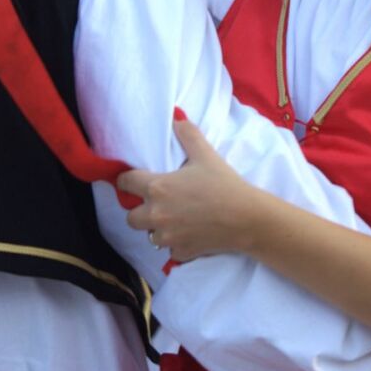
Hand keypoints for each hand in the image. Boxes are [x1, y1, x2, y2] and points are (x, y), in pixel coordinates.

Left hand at [118, 113, 263, 261]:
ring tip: (174, 220)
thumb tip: (176, 118)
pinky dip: (176, 244)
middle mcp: (156, 214)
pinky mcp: (180, 253)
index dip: (127, 180)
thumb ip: (188, 134)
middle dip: (139, 210)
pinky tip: (190, 234)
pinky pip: (170, 250)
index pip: (125, 183)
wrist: (245, 217)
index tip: (134, 180)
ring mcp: (167, 237)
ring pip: (149, 236)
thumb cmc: (223, 183)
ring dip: (157, 229)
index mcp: (157, 188)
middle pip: (130, 218)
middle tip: (156, 203)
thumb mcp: (205, 154)